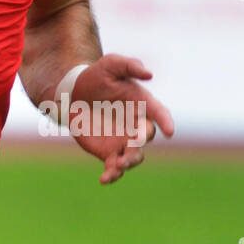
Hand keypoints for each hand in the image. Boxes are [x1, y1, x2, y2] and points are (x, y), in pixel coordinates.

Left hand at [64, 54, 173, 185]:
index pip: (159, 113)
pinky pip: (115, 168)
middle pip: (147, 137)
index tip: (169, 131)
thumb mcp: (111, 64)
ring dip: (129, 162)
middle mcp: (137, 125)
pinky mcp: (110, 153)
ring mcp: (125, 141)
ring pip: (134, 157)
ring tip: (117, 164)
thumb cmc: (96, 77)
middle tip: (133, 142)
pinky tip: (104, 179)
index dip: (166, 121)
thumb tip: (148, 74)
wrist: (74, 94)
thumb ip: (129, 65)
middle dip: (142, 141)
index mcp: (142, 104)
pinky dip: (112, 176)